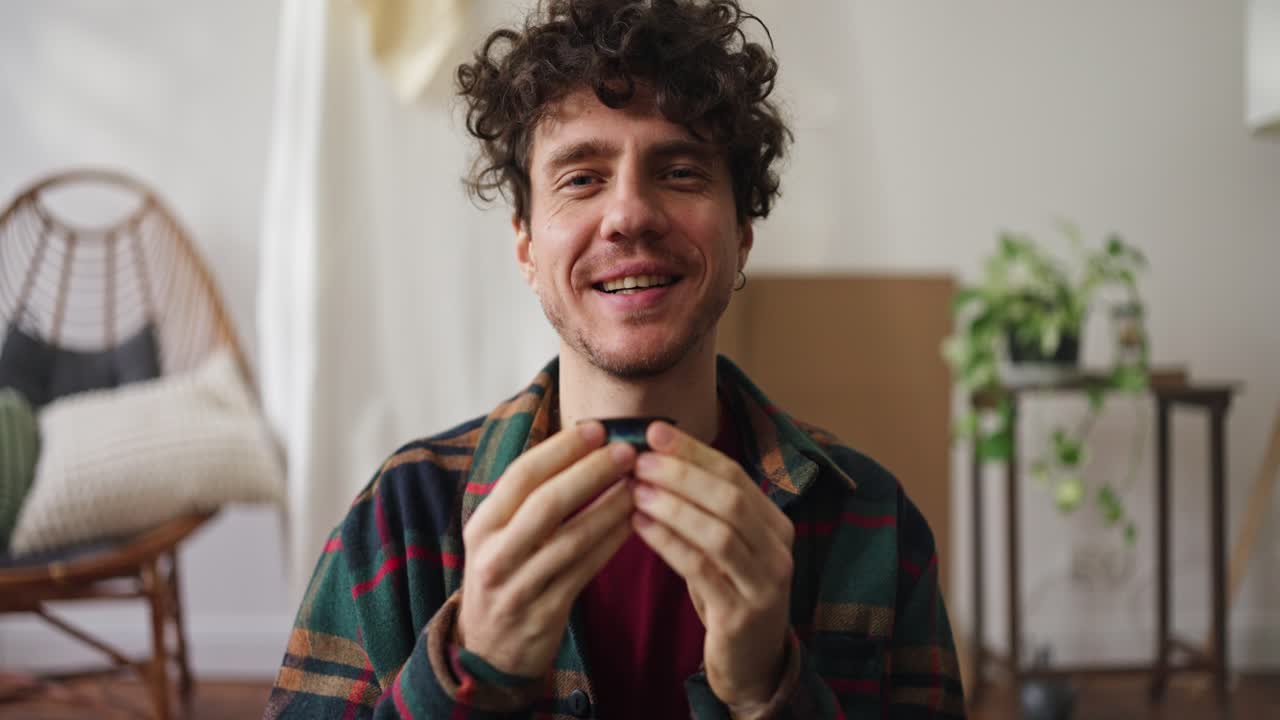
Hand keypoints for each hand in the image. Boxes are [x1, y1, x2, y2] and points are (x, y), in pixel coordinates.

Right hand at [458, 421, 636, 676]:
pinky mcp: (545, 613)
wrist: (486, 651)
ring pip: (572, 537)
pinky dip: (612, 542)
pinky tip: (634, 522)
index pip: (521, 475)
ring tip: (638, 484)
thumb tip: (580, 445)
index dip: (561, 449)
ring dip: (610, 506)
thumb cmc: (503, 575)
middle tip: (626, 451)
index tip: (596, 429)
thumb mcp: (498, 536)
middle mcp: (495, 554)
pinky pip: (586, 569)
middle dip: (591, 471)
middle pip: (547, 502)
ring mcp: (519, 586)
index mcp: (482, 525)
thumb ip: (528, 498)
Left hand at [630, 421, 794, 709]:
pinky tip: (638, 526)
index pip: (735, 475)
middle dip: (681, 474)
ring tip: (633, 489)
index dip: (694, 451)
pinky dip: (668, 543)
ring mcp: (764, 584)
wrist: (752, 664)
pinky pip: (701, 569)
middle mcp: (778, 550)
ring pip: (718, 532)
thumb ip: (704, 508)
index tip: (654, 431)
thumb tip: (654, 454)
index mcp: (776, 524)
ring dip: (672, 506)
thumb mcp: (724, 547)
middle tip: (638, 459)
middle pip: (730, 498)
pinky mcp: (741, 615)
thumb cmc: (728, 594)